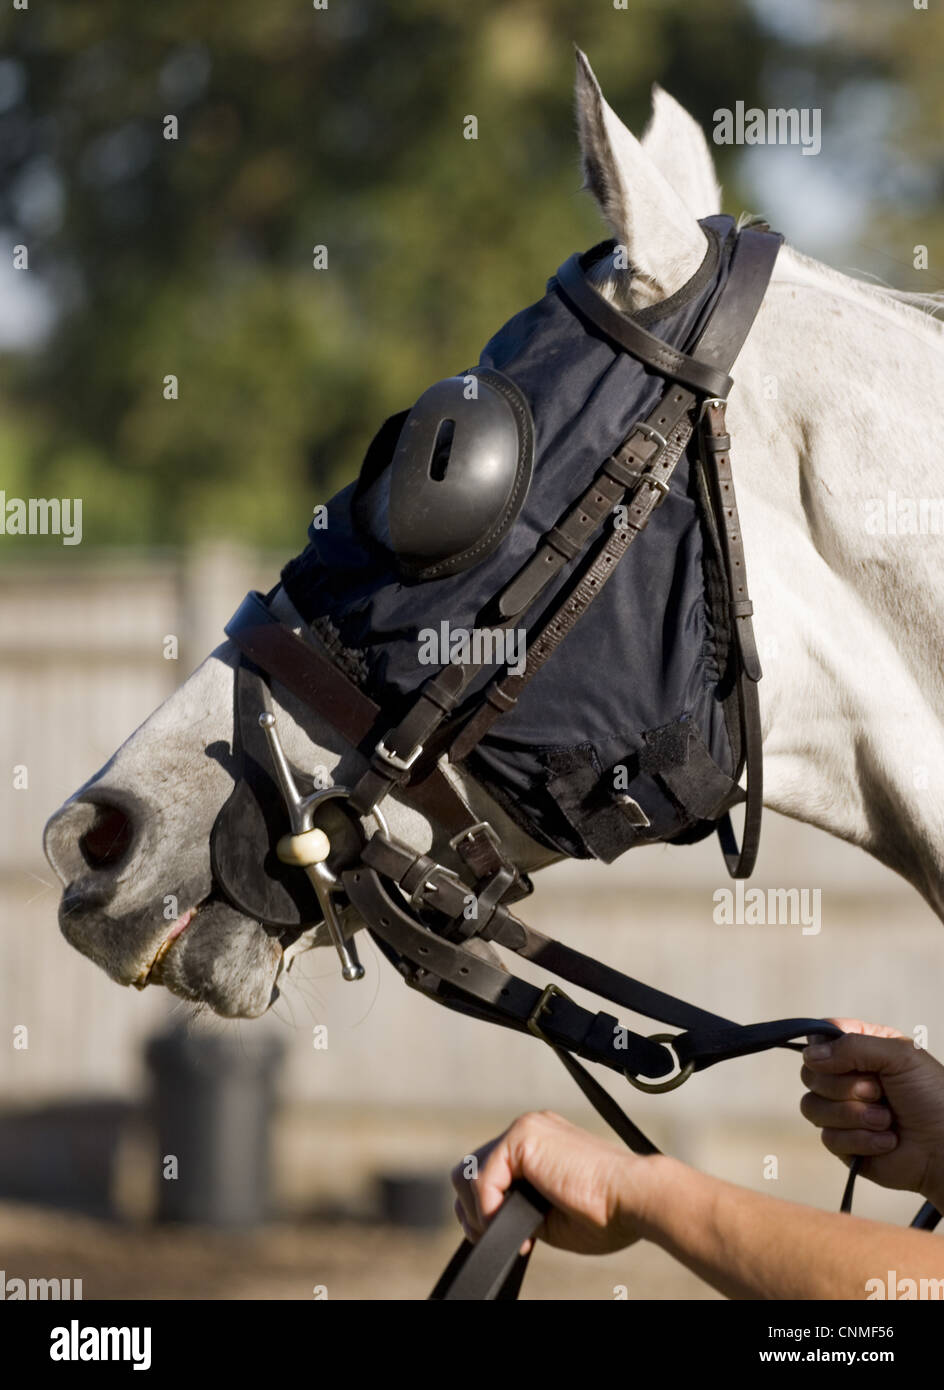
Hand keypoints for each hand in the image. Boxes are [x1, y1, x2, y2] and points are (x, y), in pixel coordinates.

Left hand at [451, 1110, 656, 1255]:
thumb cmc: (606, 1213)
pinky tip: (522, 1231)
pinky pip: (483, 1178)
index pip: (488, 1172)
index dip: (486, 1210)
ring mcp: (525, 1129)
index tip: (514, 1239)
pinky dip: (490, 1210)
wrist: (634, 1199)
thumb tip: (487, 1220)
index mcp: (538, 1144)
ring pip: (469, 1173)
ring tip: (511, 1236)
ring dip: (481, 1213)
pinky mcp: (522, 1136)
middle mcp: (528, 1129)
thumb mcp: (549, 1215)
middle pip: (471, 1170)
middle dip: (475, 1211)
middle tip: (499, 1239)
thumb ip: (517, 1207)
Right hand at [801, 1018, 943, 1206]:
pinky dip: (861, 1140)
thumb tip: (810, 1057)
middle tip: (879, 1092)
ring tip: (886, 1120)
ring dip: (854, 1115)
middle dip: (846, 1087)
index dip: (824, 1048)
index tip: (844, 1057)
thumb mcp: (899, 1056)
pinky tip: (887, 1141)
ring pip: (812, 1107)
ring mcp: (842, 1111)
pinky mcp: (843, 1143)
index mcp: (861, 1049)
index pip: (820, 1039)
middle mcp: (847, 1078)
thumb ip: (851, 1047)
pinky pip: (829, 1138)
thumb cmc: (933, 1097)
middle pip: (810, 1074)